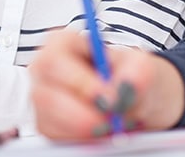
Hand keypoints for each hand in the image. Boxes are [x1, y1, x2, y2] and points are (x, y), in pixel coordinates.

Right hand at [29, 30, 184, 138]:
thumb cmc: (131, 74)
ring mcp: (43, 99)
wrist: (137, 99)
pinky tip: (100, 132)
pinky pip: (56, 138)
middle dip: (80, 114)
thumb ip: (138, 71)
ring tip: (112, 124)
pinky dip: (81, 140)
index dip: (79, 82)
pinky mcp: (47, 125)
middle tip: (111, 122)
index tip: (108, 99)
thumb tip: (127, 85)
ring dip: (83, 129)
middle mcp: (46, 71)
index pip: (54, 61)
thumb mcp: (141, 64)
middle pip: (45, 95)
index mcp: (62, 44)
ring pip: (49, 121)